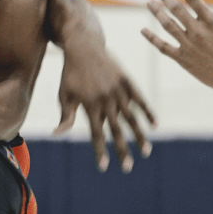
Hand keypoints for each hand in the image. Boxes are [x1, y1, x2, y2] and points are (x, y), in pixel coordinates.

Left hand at [55, 38, 155, 172]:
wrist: (83, 46)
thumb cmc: (70, 74)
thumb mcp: (64, 94)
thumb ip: (65, 116)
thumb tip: (57, 134)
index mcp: (89, 105)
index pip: (96, 134)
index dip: (100, 151)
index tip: (104, 167)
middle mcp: (106, 99)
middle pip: (116, 130)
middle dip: (122, 150)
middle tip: (128, 168)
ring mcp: (118, 90)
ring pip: (131, 117)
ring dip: (139, 136)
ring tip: (146, 152)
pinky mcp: (127, 81)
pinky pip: (140, 99)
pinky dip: (148, 112)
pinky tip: (155, 125)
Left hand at [142, 0, 212, 91]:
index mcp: (211, 21)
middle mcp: (197, 31)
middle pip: (176, 8)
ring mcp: (189, 45)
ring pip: (167, 25)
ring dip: (156, 12)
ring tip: (149, 3)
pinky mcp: (183, 59)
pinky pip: (163, 47)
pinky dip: (152, 38)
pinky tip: (143, 30)